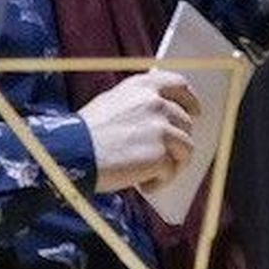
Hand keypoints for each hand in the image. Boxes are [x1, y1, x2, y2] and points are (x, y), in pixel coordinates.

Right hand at [77, 70, 198, 192]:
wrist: (73, 154)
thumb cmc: (87, 133)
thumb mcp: (113, 103)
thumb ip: (139, 103)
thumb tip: (162, 119)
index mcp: (142, 87)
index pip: (179, 85)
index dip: (190, 100)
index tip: (195, 111)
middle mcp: (155, 103)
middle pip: (186, 122)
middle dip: (177, 141)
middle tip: (163, 157)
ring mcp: (160, 128)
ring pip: (185, 148)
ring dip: (171, 164)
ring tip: (150, 173)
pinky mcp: (161, 154)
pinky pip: (172, 171)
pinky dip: (159, 181)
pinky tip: (142, 184)